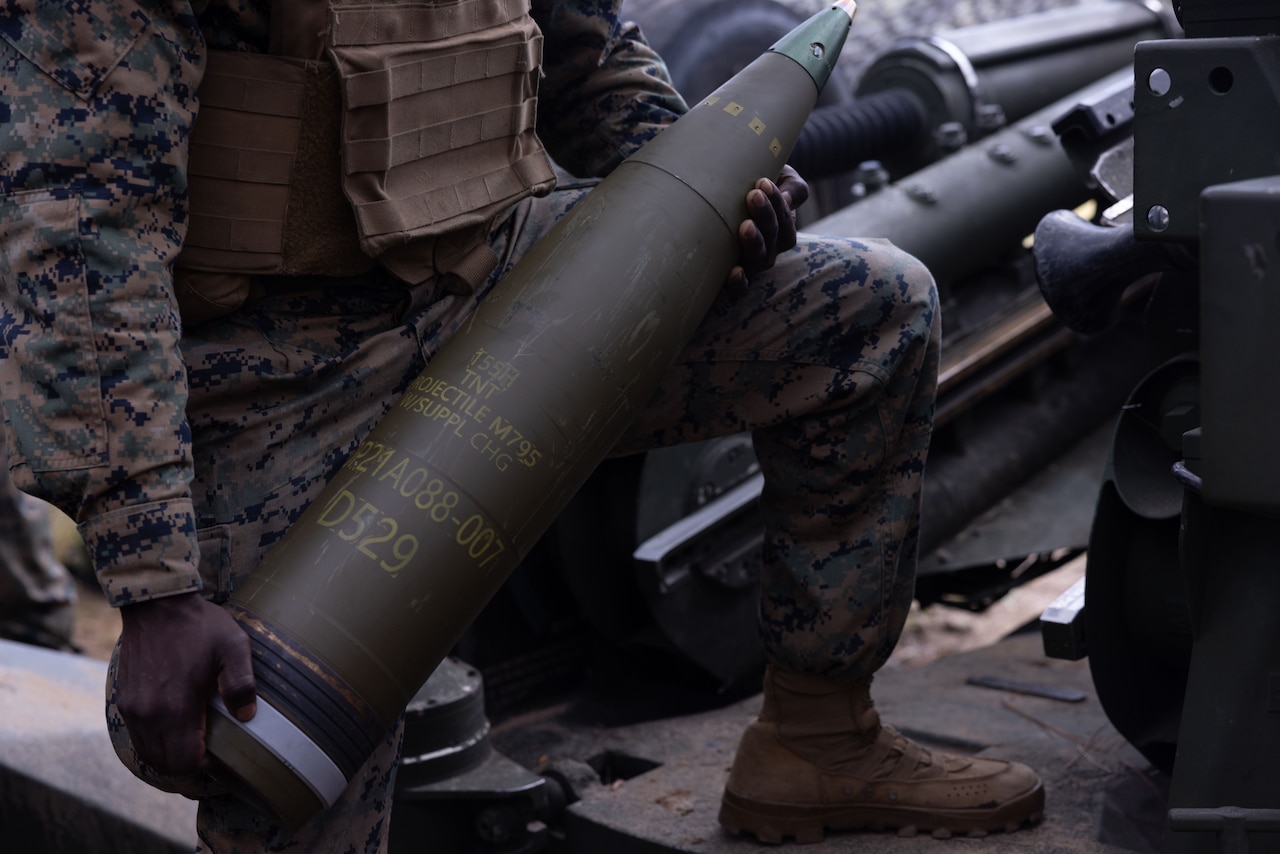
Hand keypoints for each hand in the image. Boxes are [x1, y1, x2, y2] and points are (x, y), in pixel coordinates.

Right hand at [116, 591, 256, 776]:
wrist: (157, 605)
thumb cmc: (199, 626)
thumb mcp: (233, 647)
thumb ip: (241, 684)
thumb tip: (246, 716)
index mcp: (175, 708)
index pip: (184, 762)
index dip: (204, 764)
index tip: (218, 750)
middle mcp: (148, 714)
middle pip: (165, 764)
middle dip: (187, 763)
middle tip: (207, 747)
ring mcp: (132, 708)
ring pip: (148, 753)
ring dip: (169, 753)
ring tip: (192, 737)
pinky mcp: (124, 700)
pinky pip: (137, 736)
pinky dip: (154, 740)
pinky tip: (174, 724)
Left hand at [727, 164, 808, 287]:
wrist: (730, 192)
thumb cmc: (756, 185)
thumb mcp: (780, 178)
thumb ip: (792, 187)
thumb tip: (787, 200)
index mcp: (783, 225)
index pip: (785, 216)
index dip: (777, 201)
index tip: (762, 182)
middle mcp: (772, 247)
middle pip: (775, 239)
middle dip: (766, 217)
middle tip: (753, 196)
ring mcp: (754, 261)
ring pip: (760, 259)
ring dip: (755, 243)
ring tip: (745, 226)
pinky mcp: (736, 274)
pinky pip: (743, 285)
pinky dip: (741, 282)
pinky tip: (734, 273)